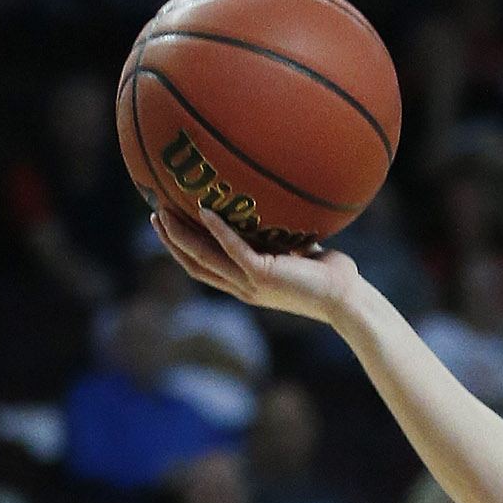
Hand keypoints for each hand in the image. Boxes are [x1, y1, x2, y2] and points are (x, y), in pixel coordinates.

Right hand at [150, 203, 360, 327]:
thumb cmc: (330, 276)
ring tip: (164, 211)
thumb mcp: (297, 250)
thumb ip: (281, 234)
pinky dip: (217, 228)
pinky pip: (232, 248)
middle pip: (195, 265)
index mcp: (248, 285)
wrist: (348, 299)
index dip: (182, 248)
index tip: (167, 224)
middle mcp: (244, 288)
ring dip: (181, 236)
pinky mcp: (264, 275)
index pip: (205, 269)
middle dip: (171, 241)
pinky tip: (204, 208)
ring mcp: (252, 283)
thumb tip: (277, 204)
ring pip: (204, 259)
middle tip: (154, 215)